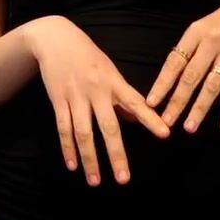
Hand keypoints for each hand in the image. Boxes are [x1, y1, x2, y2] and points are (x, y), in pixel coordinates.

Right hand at [27, 16, 170, 185]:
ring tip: (96, 181)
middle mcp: (96, 90)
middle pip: (108, 127)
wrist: (55, 38)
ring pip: (83, 133)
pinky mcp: (58, 99)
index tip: (165, 134)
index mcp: (114, 81)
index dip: (150, 119)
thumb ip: (122, 95)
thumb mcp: (109, 69)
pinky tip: (73, 165)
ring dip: (90, 159)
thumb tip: (136, 118)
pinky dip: (68, 148)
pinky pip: (63, 128)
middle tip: (124, 179)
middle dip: (117, 154)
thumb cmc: (87, 54)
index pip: (136, 103)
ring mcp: (76, 96)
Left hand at [145, 0, 219, 132]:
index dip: (163, 83)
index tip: (151, 102)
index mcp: (196, 33)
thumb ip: (188, 50)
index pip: (175, 62)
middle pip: (192, 76)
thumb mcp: (202, 27)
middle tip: (166, 121)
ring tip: (189, 127)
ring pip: (213, 86)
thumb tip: (169, 79)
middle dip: (178, 101)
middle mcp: (212, 43)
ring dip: (200, 108)